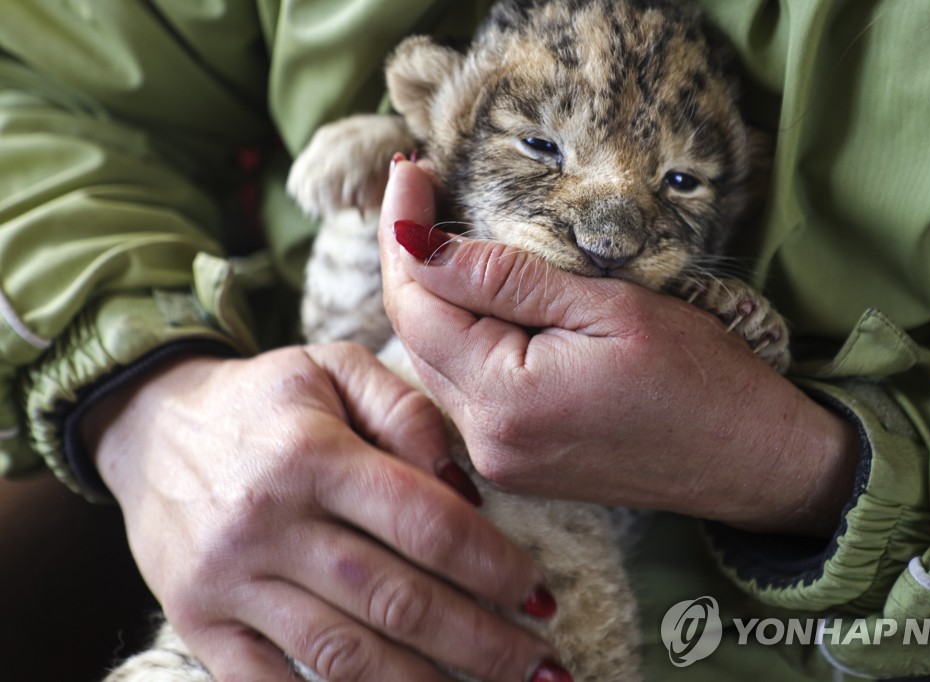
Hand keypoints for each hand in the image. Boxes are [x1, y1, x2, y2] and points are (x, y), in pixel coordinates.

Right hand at [84, 344, 561, 681]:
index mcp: (311, 454)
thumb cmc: (265, 399)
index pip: (425, 523)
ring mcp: (227, 581)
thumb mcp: (336, 368)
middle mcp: (267, 522)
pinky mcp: (196, 621)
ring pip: (343, 654)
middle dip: (481, 642)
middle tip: (539, 665)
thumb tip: (467, 490)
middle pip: (395, 599)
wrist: (151, 426)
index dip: (493, 566)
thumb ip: (408, 412)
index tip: (539, 595)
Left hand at [379, 160, 858, 536]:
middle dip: (411, 259)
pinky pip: (465, 388)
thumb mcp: (608, 307)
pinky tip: (477, 296)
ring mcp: (499, 457)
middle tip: (421, 189)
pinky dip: (463, 335)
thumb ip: (507, 281)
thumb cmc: (701, 378)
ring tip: (444, 231)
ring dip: (435, 295)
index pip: (417, 304)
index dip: (402, 234)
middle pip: (416, 334)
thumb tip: (419, 248)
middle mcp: (487, 440)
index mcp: (506, 400)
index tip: (409, 171)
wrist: (752, 459)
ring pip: (436, 360)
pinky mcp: (516, 460)